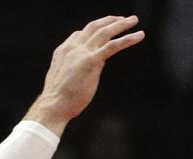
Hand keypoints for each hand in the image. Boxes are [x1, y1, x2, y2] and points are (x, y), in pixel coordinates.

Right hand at [24, 15, 144, 134]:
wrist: (54, 105)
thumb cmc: (58, 100)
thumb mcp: (62, 80)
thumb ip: (71, 72)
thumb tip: (80, 75)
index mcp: (63, 51)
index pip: (78, 34)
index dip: (92, 31)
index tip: (104, 31)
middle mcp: (72, 48)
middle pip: (92, 27)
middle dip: (109, 20)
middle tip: (123, 19)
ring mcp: (82, 53)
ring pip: (104, 32)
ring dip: (120, 24)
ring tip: (133, 20)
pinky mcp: (92, 61)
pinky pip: (113, 45)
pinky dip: (127, 39)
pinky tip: (138, 35)